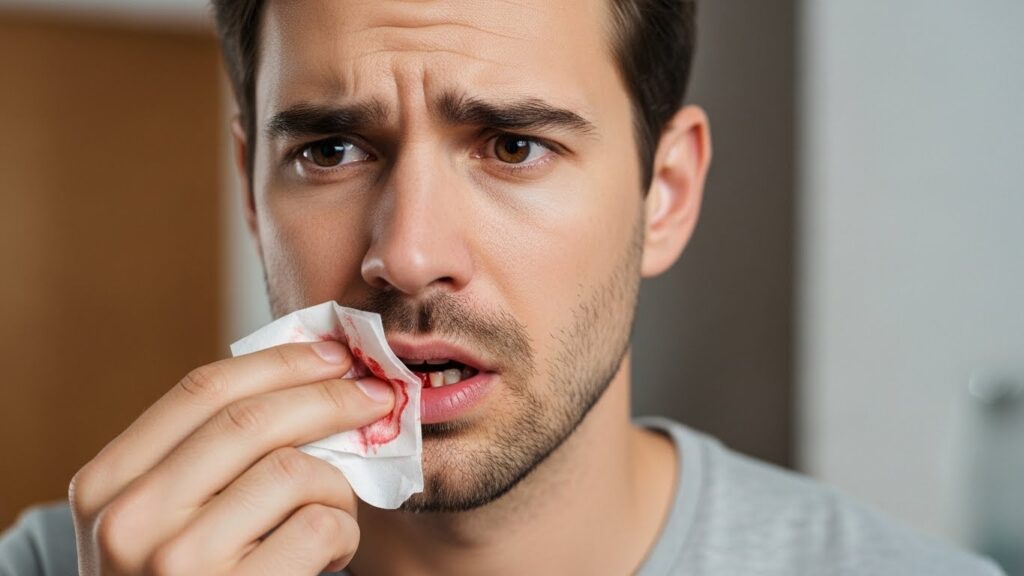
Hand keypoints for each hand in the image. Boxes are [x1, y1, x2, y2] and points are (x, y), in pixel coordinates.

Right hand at [68, 341, 394, 574]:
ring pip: (295, 471)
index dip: (280, 361)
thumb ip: (206, 457)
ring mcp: (177, 562)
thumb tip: (312, 377)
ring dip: (338, 485)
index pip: (202, 390)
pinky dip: (343, 533)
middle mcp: (130, 519)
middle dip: (330, 398)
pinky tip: (331, 554)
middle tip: (379, 397)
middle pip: (252, 419)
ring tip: (336, 512)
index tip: (333, 354)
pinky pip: (319, 527)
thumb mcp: (159, 519)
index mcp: (106, 484)